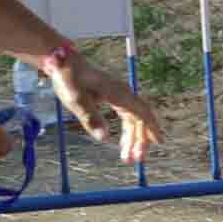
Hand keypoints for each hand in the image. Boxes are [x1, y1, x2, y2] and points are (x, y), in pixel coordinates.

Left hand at [50, 55, 165, 163]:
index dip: (151, 127)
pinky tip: (123, 144)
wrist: (63, 61)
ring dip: (134, 138)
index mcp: (117, 93)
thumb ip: (90, 118)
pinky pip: (127, 116)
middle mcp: (122, 93)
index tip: (159, 142)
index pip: (141, 111)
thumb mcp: (75, 99)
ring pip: (134, 119)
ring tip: (128, 158)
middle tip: (136, 160)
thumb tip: (104, 138)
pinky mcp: (113, 96)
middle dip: (141, 139)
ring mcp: (119, 94)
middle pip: (140, 118)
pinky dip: (128, 131)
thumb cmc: (68, 77)